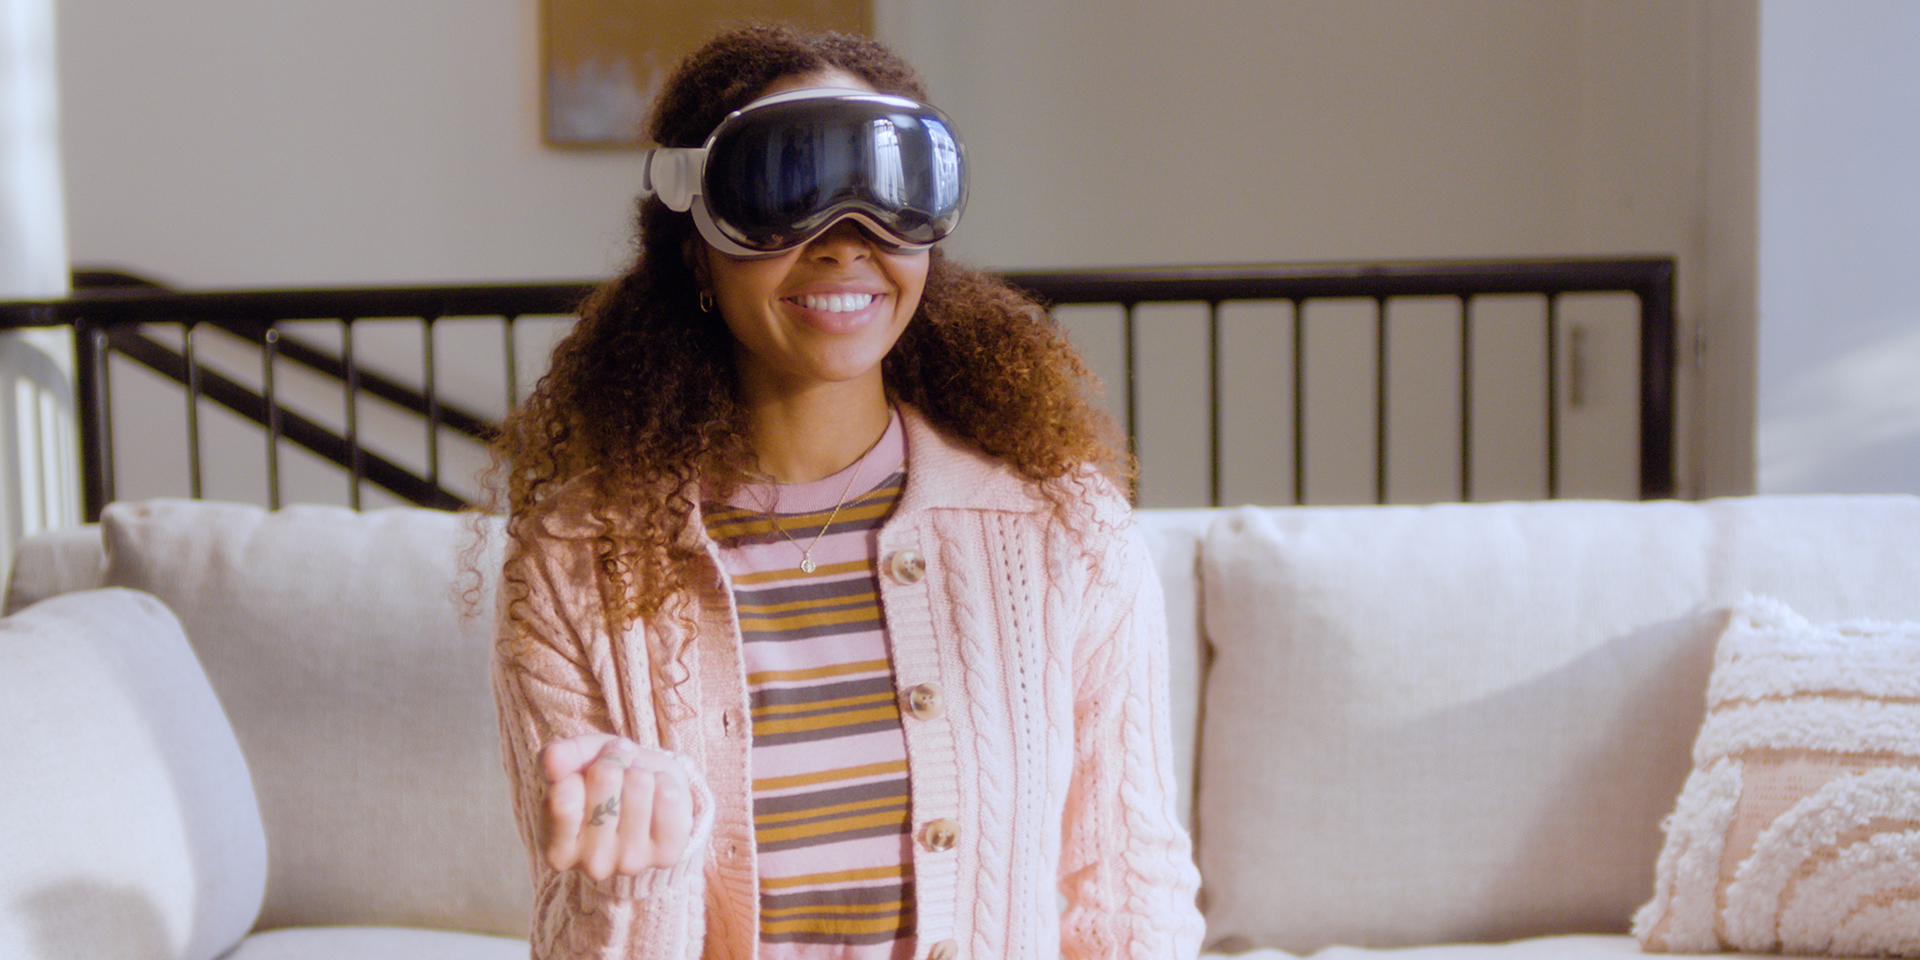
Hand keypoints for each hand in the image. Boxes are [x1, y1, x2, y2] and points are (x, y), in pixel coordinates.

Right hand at [540, 734, 694, 879]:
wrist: (647, 796)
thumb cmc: (601, 784)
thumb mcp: (575, 763)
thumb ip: (560, 758)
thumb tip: (552, 759)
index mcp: (558, 851)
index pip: (563, 797)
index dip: (577, 768)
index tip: (582, 774)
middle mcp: (593, 865)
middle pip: (605, 779)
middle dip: (612, 763)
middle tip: (615, 776)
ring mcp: (632, 862)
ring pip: (639, 782)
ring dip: (639, 771)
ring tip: (635, 786)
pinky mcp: (667, 854)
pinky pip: (668, 794)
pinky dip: (664, 780)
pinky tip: (656, 796)